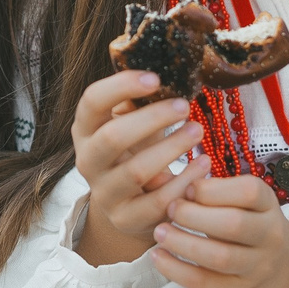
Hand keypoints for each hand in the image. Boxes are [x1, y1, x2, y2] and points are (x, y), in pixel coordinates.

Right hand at [72, 69, 207, 266]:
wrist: (129, 203)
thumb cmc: (135, 151)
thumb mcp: (132, 123)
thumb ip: (141, 102)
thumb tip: (168, 68)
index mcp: (84, 130)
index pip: (92, 102)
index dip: (121, 86)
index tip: (156, 78)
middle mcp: (87, 161)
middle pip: (112, 137)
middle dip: (152, 119)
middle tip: (184, 105)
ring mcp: (104, 193)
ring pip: (137, 172)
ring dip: (172, 148)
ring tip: (198, 130)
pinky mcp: (126, 219)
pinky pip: (157, 202)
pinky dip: (184, 182)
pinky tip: (203, 165)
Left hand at [149, 173, 288, 287]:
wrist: (283, 264)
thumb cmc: (251, 221)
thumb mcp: (245, 199)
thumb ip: (216, 190)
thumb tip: (172, 182)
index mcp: (268, 204)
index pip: (248, 192)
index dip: (212, 189)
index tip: (188, 188)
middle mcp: (269, 235)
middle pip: (233, 224)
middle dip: (194, 215)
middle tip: (170, 209)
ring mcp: (256, 265)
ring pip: (219, 257)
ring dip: (183, 244)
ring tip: (160, 232)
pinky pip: (206, 283)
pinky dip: (177, 271)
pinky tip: (158, 257)